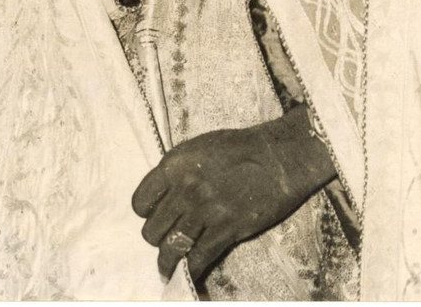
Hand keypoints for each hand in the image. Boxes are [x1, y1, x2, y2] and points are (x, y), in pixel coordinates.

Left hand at [132, 106, 335, 280]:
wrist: (279, 156)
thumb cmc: (242, 148)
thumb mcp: (200, 149)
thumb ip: (178, 173)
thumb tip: (165, 199)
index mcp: (175, 164)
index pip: (140, 202)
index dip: (148, 214)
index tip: (158, 217)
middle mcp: (185, 188)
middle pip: (152, 230)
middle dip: (159, 238)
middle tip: (170, 239)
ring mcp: (205, 209)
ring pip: (170, 249)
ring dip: (168, 262)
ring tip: (170, 268)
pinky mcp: (226, 228)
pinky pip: (197, 259)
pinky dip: (191, 271)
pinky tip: (190, 273)